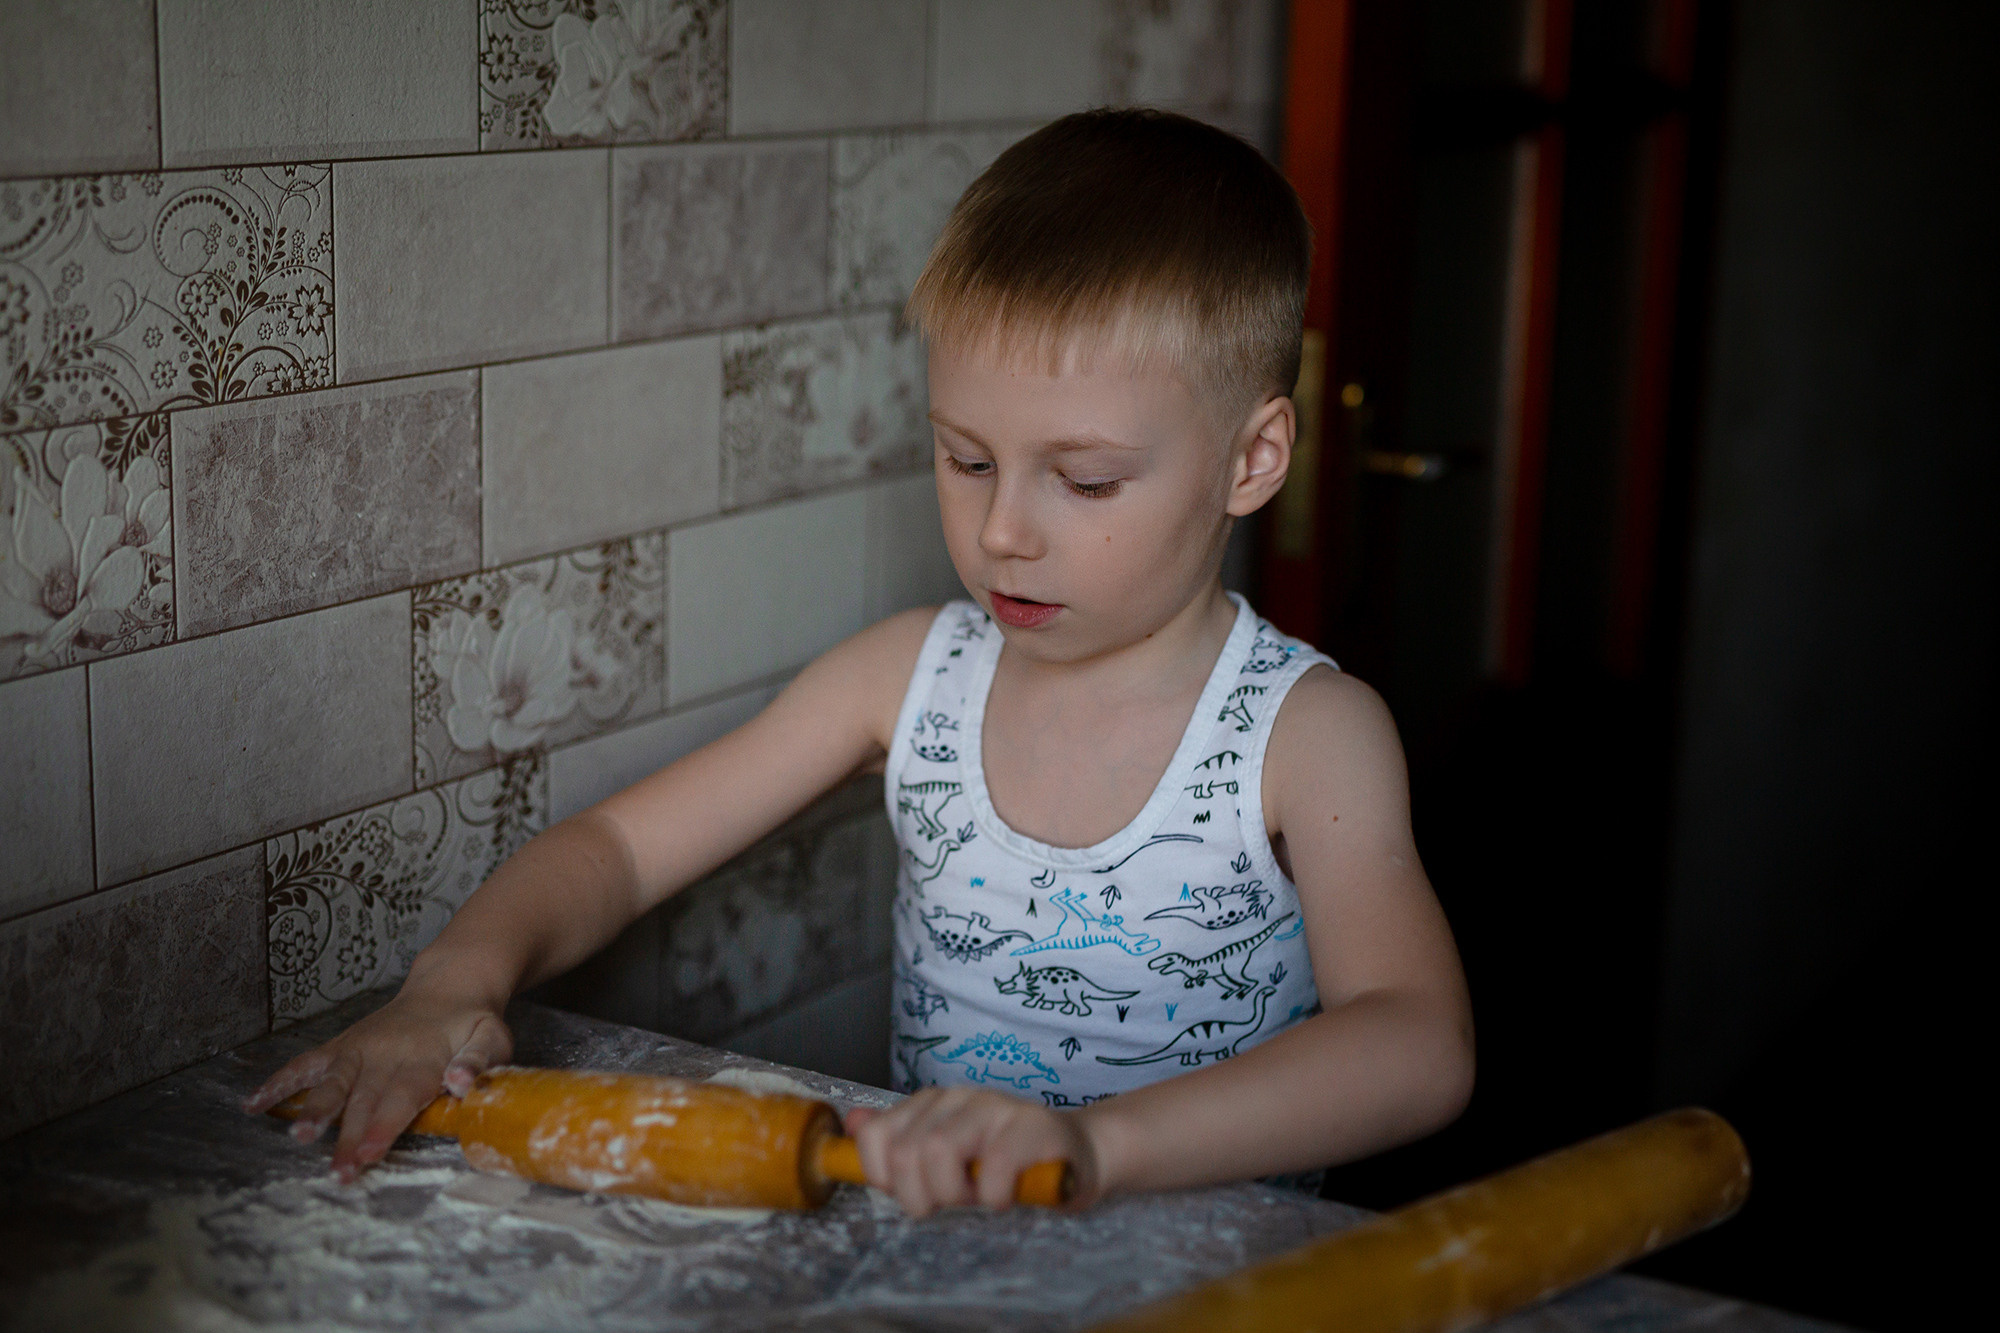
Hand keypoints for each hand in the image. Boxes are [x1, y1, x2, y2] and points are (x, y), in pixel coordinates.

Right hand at [240, 985, 512, 1182]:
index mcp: (423, 1060)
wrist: (448, 986)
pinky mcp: (341, 1047)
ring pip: (332, 1083)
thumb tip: (460, 1083)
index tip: (368, 1155)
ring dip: (314, 1110)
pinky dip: (278, 1082)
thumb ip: (479, 1062)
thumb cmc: (473, 1023)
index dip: (384, 1127)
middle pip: (365, 1102)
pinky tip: (252, 1104)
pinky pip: (306, 1063)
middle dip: (350, 1138)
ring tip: (297, 1137)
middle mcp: (385, 1056)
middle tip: (338, 1172)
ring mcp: (358, 1050)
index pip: (402, 1098)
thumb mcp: (492, 1038)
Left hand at [844, 1086, 1100, 1216]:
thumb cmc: (1008, 1164)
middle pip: (906, 1152)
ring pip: (938, 1152)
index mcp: (932, 1103)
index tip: (910, 1192)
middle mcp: (959, 1097)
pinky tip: (1006, 1196)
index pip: (875, 1136)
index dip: (883, 1176)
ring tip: (978, 1196)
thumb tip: (853, 1123)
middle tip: (950, 1202)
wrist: (1079, 1155)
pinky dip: (993, 1197)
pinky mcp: (1032, 1127)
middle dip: (920, 1195)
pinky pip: (992, 1170)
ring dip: (954, 1193)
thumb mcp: (948, 1156)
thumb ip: (901, 1142)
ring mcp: (996, 1107)